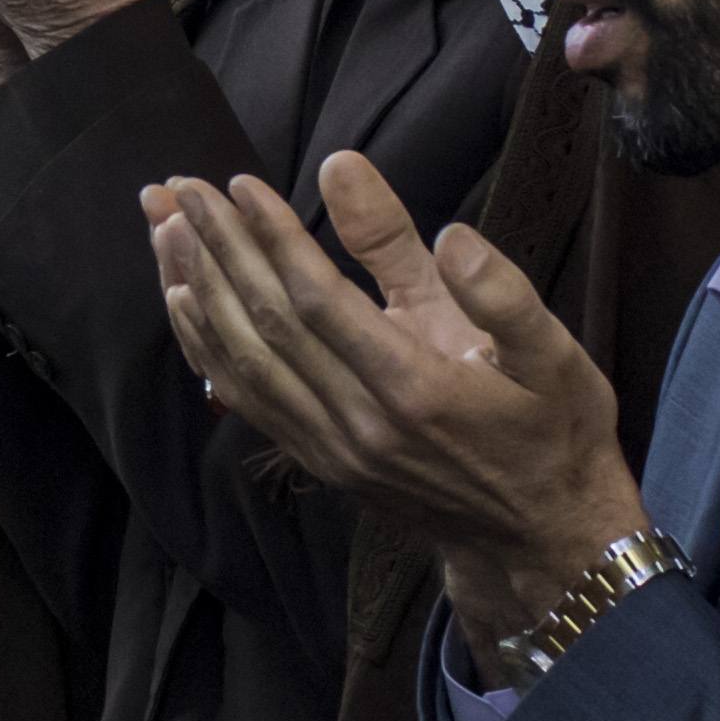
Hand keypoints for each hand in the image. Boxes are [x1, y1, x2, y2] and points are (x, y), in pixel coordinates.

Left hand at [149, 153, 636, 657]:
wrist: (545, 537)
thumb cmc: (553, 429)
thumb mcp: (548, 348)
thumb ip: (491, 284)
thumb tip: (447, 232)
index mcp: (417, 390)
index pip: (318, 301)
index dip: (272, 238)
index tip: (238, 184)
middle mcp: (361, 426)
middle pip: (267, 327)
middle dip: (219, 250)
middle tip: (182, 188)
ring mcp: (334, 452)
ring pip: (244, 363)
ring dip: (199, 291)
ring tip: (165, 227)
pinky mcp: (321, 463)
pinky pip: (247, 401)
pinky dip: (206, 346)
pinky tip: (182, 302)